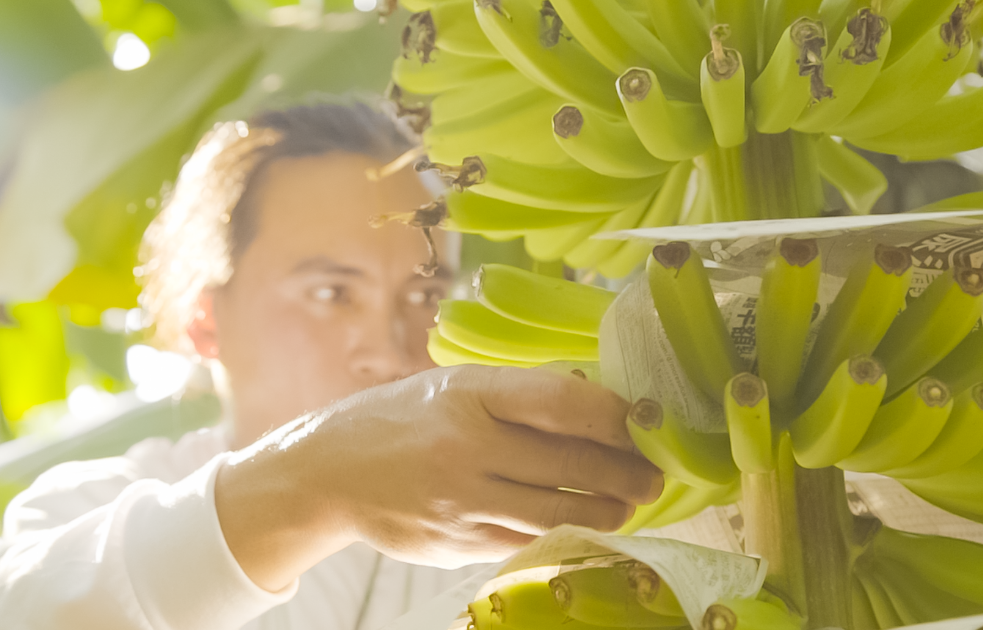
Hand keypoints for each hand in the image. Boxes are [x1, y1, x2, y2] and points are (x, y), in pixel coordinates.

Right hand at [215, 365, 662, 590]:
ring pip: (560, 511)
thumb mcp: (452, 386)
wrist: (326, 474)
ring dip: (608, 509)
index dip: (618, 415)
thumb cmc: (400, 419)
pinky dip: (566, 533)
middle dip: (628, 471)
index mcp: (469, 394)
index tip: (646, 421)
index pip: (564, 402)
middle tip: (656, 474)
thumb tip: (599, 408)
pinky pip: (530, 541)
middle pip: (573, 463)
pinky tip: (586, 523)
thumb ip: (516, 396)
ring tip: (630, 502)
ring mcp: (463, 502)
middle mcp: (468, 447)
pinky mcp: (460, 544)